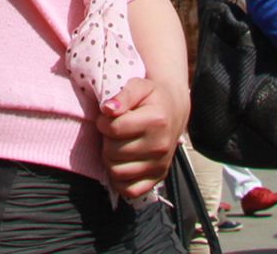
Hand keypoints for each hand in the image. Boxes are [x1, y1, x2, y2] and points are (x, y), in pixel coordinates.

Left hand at [95, 76, 185, 199]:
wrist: (173, 112)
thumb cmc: (151, 98)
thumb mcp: (139, 86)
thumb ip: (122, 95)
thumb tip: (108, 109)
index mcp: (157, 120)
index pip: (113, 128)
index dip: (103, 122)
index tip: (108, 117)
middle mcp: (161, 145)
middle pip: (112, 152)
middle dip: (106, 140)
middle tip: (113, 132)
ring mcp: (160, 165)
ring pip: (117, 172)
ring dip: (110, 159)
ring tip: (117, 145)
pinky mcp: (158, 178)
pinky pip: (129, 190)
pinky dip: (119, 180)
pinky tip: (121, 163)